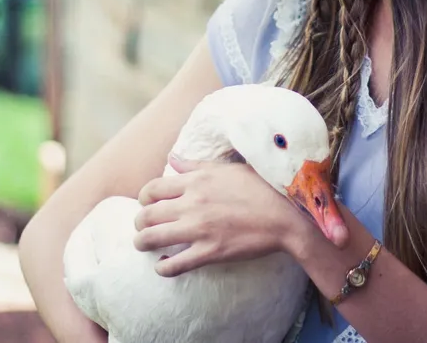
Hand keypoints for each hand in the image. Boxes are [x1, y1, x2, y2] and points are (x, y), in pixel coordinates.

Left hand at [132, 155, 308, 276]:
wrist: (287, 217)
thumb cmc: (262, 188)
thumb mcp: (228, 169)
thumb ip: (196, 165)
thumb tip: (172, 159)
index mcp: (197, 180)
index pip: (153, 188)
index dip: (144, 198)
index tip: (147, 204)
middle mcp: (193, 203)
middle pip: (146, 214)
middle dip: (139, 222)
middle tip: (142, 227)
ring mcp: (199, 229)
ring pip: (152, 238)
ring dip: (142, 243)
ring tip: (144, 245)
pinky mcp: (209, 252)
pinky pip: (174, 264)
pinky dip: (162, 267)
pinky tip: (162, 265)